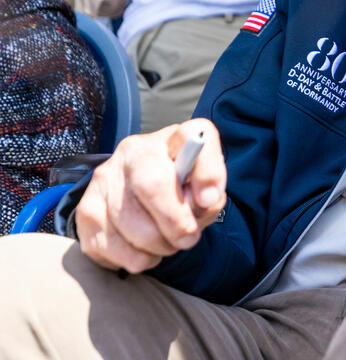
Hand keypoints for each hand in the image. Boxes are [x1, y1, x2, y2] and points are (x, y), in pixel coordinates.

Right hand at [75, 120, 226, 273]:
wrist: (142, 203)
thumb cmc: (182, 194)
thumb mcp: (205, 191)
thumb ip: (211, 196)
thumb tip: (202, 204)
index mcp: (173, 138)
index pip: (193, 136)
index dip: (206, 171)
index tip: (209, 200)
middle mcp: (136, 150)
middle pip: (153, 184)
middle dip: (175, 221)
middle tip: (188, 238)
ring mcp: (106, 177)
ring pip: (130, 221)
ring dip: (157, 244)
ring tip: (167, 243)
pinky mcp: (86, 208)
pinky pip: (109, 244)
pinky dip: (134, 257)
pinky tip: (145, 250)